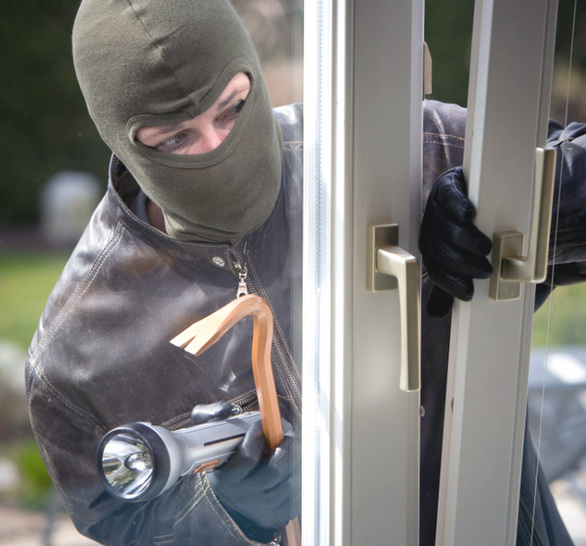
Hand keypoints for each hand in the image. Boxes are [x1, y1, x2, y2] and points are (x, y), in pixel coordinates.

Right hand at [191, 402, 300, 541]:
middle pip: (276, 469)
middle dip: (286, 446)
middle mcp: (245, 498)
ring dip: (294, 458)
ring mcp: (264, 509)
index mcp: (227, 480)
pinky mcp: (280, 514)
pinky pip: (298, 489)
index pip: (248, 457)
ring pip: (292, 477)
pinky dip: (297, 473)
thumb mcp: (208, 437)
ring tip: (288, 447)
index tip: (261, 424)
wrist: (227, 501)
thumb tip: (225, 408)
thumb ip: (211, 416)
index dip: (257, 436)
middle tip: (286, 433)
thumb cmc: (222, 461)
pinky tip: (289, 466)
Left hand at [419, 166, 492, 316]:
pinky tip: (469, 214)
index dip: (450, 284)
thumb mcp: (456, 256)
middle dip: (462, 264)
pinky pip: (448, 196)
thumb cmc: (465, 230)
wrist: (470, 191)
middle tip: (485, 271)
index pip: (435, 269)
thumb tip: (434, 314)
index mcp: (429, 247)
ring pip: (445, 226)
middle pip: (440, 249)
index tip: (469, 294)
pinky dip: (458, 205)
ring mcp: (435, 206)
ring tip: (484, 248)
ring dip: (465, 240)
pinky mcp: (446, 185)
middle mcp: (429, 228)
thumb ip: (448, 282)